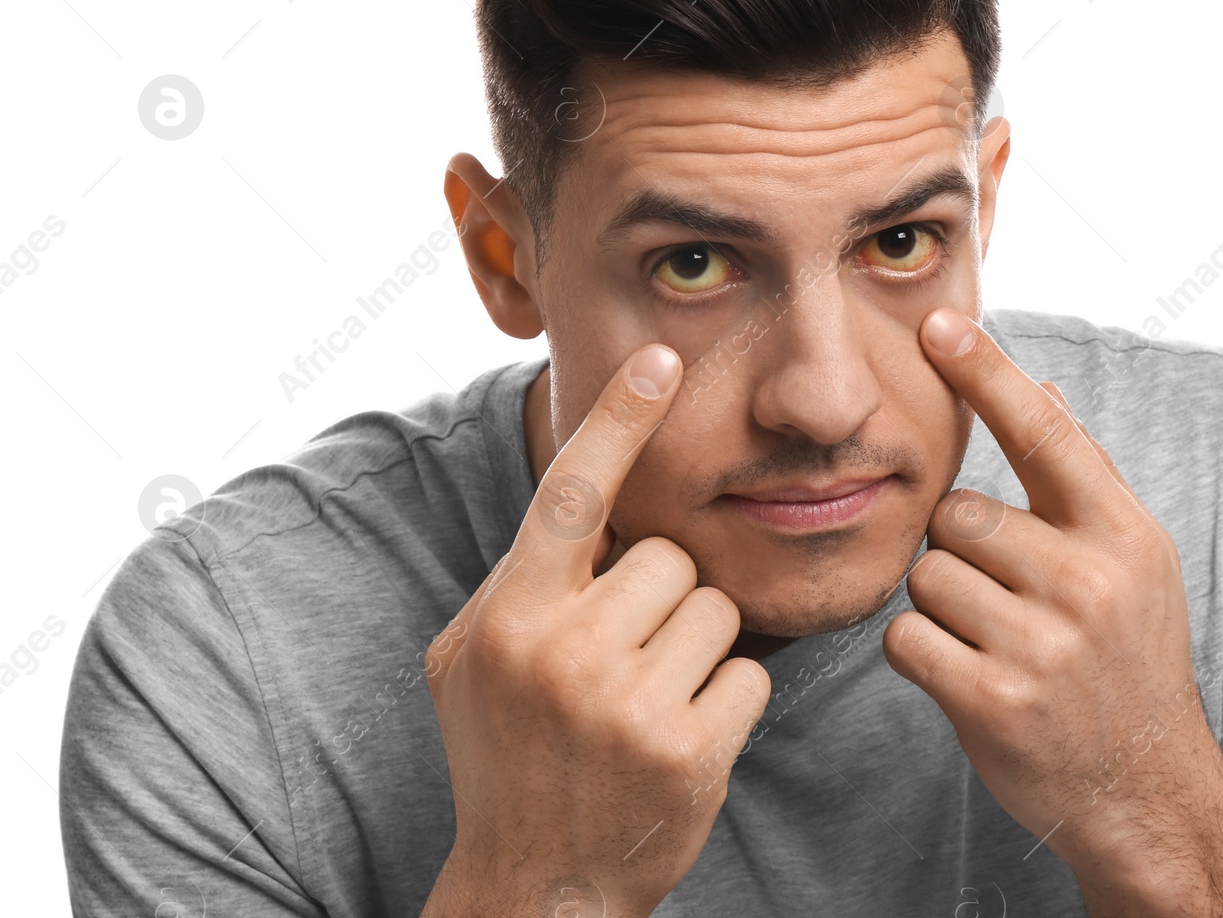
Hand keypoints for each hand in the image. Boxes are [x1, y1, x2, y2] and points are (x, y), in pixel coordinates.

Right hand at [422, 344, 771, 917]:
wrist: (536, 889)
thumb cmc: (506, 756)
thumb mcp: (474, 661)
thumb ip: (520, 581)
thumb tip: (583, 489)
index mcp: (508, 618)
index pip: (571, 494)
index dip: (618, 419)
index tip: (660, 358)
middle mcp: (564, 654)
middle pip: (667, 559)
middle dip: (659, 598)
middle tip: (622, 659)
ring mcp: (629, 706)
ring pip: (716, 609)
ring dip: (696, 646)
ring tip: (647, 699)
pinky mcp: (691, 752)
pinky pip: (748, 672)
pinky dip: (725, 699)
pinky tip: (679, 738)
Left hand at [883, 309, 1222, 894]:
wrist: (1147, 790)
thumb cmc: (1129, 662)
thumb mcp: (1133, 564)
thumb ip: (1080, 480)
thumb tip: (1042, 389)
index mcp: (1124, 536)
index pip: (1045, 433)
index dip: (988, 372)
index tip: (938, 323)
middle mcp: (1089, 582)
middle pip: (956, 513)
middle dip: (959, 549)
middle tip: (1005, 597)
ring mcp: (1042, 646)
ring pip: (926, 574)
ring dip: (942, 605)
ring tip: (995, 641)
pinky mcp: (993, 702)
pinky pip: (905, 638)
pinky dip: (921, 655)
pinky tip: (969, 676)